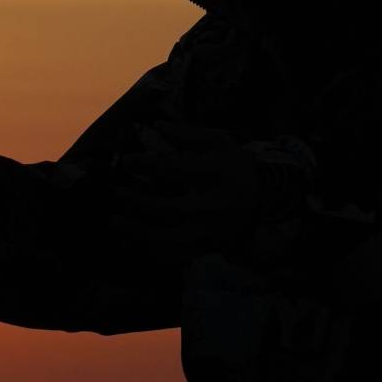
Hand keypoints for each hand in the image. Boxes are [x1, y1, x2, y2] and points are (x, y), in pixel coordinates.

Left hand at [96, 131, 282, 251]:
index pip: (176, 170)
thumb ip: (188, 134)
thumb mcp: (219, 142)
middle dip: (138, 202)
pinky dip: (150, 251)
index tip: (127, 160)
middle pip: (168, 209)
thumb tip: (157, 125)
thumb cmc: (236, 165)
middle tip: (116, 192)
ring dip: (138, 232)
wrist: (265, 198)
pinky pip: (175, 255)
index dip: (147, 165)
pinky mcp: (207, 247)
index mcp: (215, 175)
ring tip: (115, 222)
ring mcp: (210, 231)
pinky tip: (131, 242)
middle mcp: (213, 206)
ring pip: (169, 240)